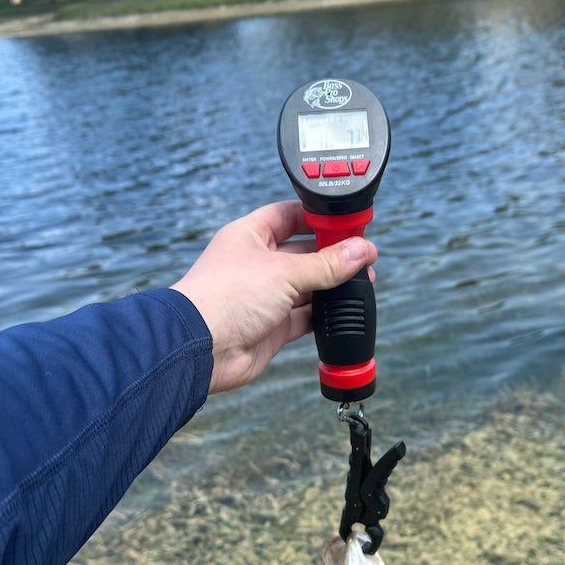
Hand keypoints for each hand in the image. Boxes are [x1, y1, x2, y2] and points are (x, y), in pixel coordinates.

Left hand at [172, 201, 377, 393]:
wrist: (199, 349)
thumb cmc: (225, 298)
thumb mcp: (285, 272)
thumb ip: (327, 263)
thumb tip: (361, 250)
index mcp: (250, 236)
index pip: (290, 215)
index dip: (319, 216)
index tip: (349, 221)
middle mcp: (257, 264)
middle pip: (304, 252)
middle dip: (334, 254)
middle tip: (364, 255)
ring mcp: (264, 296)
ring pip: (307, 286)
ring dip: (332, 286)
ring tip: (363, 283)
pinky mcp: (272, 326)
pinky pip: (305, 317)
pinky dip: (323, 315)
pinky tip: (343, 311)